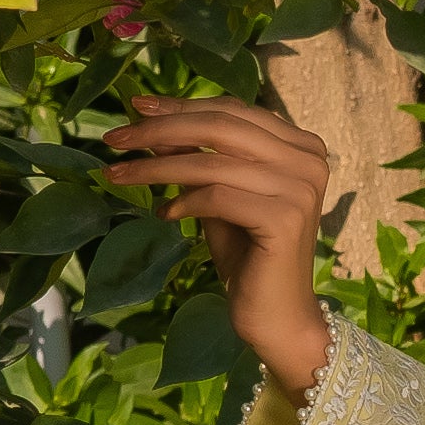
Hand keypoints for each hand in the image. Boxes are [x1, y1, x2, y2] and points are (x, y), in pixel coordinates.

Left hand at [104, 93, 332, 392]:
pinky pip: (218, 196)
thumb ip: (196, 160)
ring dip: (157, 166)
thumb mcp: (217, 197)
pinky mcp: (285, 217)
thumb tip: (152, 126)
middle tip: (115, 138)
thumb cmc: (249, 258)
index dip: (181, 106)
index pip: (232, 111)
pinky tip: (165, 213)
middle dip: (161, 128)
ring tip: (117, 174)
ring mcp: (301, 187)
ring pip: (211, 161)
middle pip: (220, 126)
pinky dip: (184, 201)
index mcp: (301, 145)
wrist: (278, 318)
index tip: (136, 106)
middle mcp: (309, 160)